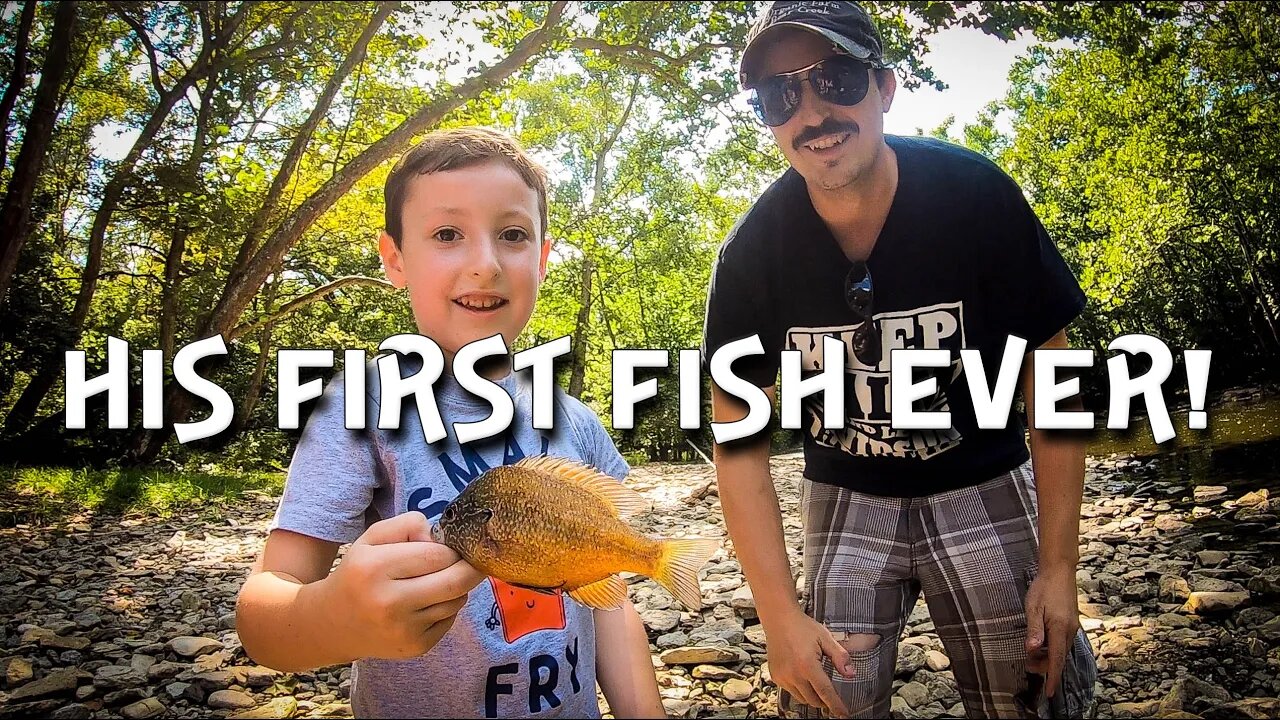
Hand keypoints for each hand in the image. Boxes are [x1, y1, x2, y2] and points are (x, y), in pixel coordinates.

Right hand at [315, 511, 485, 660]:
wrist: (332, 624)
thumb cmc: (358, 574)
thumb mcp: (373, 538)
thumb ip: (408, 525)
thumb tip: (440, 538)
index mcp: (375, 568)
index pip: (437, 554)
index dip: (450, 548)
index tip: (449, 547)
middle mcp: (390, 602)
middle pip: (456, 581)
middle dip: (470, 568)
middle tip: (471, 561)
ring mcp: (405, 630)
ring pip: (457, 600)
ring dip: (457, 588)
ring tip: (438, 581)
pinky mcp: (416, 647)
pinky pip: (450, 620)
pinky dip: (447, 607)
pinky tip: (427, 603)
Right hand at [765, 609, 855, 717]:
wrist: (779, 619)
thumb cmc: (801, 626)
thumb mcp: (825, 638)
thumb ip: (840, 656)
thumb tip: (851, 673)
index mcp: (807, 665)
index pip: (825, 693)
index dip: (836, 706)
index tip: (843, 715)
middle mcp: (793, 674)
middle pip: (813, 700)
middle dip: (824, 700)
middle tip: (830, 693)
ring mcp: (782, 677)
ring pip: (801, 698)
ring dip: (811, 696)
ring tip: (815, 681)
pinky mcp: (776, 677)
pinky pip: (790, 691)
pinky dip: (799, 689)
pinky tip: (802, 676)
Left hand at [1024, 565, 1079, 697]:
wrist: (1060, 570)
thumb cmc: (1044, 587)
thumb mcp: (1033, 608)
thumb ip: (1034, 630)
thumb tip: (1032, 650)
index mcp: (1060, 629)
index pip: (1056, 660)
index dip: (1052, 677)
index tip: (1049, 692)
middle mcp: (1069, 631)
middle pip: (1058, 658)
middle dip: (1045, 666)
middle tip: (1027, 663)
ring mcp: (1072, 627)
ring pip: (1060, 650)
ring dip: (1047, 656)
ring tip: (1031, 652)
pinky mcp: (1071, 622)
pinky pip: (1062, 641)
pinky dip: (1052, 647)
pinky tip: (1041, 642)